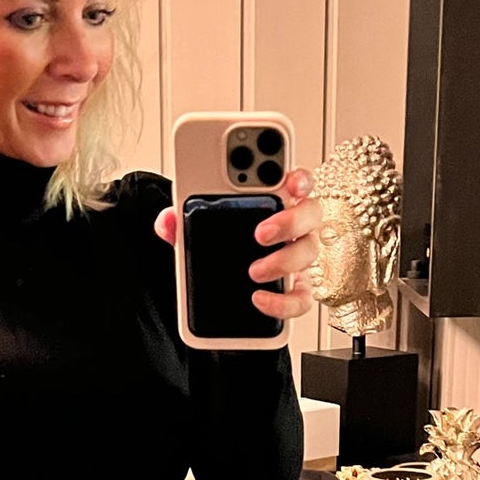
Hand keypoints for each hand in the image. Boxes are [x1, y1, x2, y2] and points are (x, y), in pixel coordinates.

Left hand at [154, 166, 321, 321]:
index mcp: (274, 201)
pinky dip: (282, 301)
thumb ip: (181, 221)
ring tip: (254, 271)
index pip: (297, 180)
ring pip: (308, 253)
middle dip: (290, 221)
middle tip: (261, 233)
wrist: (220, 287)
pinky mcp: (295, 290)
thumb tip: (167, 221)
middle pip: (311, 213)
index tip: (289, 181)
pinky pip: (300, 298)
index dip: (299, 177)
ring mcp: (297, 258)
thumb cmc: (220, 246)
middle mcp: (293, 227)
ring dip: (283, 261)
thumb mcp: (195, 229)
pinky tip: (259, 299)